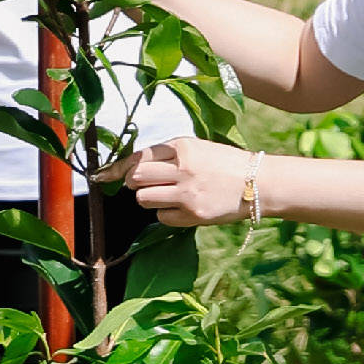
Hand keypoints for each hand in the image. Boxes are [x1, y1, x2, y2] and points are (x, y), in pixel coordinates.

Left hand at [127, 131, 250, 229]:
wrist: (259, 183)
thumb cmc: (226, 164)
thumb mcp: (198, 148)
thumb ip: (169, 156)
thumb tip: (134, 167)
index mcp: (182, 146)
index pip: (139, 157)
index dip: (118, 168)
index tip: (104, 175)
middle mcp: (182, 167)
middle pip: (136, 177)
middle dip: (133, 183)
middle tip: (144, 184)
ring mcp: (187, 192)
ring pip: (144, 198)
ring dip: (148, 198)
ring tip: (165, 195)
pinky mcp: (194, 214)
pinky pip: (162, 217)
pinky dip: (166, 214)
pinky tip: (181, 207)